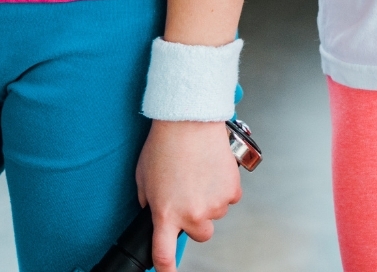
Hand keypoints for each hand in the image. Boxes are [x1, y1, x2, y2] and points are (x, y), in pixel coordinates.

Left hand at [136, 120, 241, 271]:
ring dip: (210, 199)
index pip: (164, 255)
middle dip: (196, 219)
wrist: (190, 120)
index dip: (167, 270)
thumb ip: (149, 202)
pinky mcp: (232, 190)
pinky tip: (212, 169)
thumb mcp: (143, 178)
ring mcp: (215, 204)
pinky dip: (223, 187)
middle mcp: (192, 214)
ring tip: (199, 173)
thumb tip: (154, 211)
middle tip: (188, 195)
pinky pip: (230, 198)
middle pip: (200, 235)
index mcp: (166, 214)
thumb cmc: (164, 145)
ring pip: (216, 213)